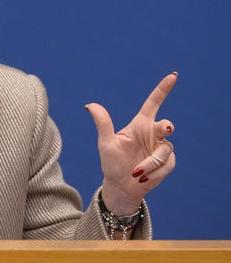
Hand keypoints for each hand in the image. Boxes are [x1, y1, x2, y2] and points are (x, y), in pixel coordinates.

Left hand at [85, 73, 177, 214]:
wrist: (120, 186)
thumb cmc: (111, 163)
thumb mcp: (105, 143)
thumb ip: (102, 123)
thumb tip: (89, 105)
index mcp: (139, 125)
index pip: (153, 103)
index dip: (163, 89)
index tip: (173, 75)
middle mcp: (152, 134)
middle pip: (165, 125)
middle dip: (166, 126)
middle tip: (167, 128)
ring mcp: (161, 148)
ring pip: (164, 150)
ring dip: (150, 163)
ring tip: (136, 172)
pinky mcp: (167, 163)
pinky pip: (167, 165)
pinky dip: (154, 173)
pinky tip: (142, 178)